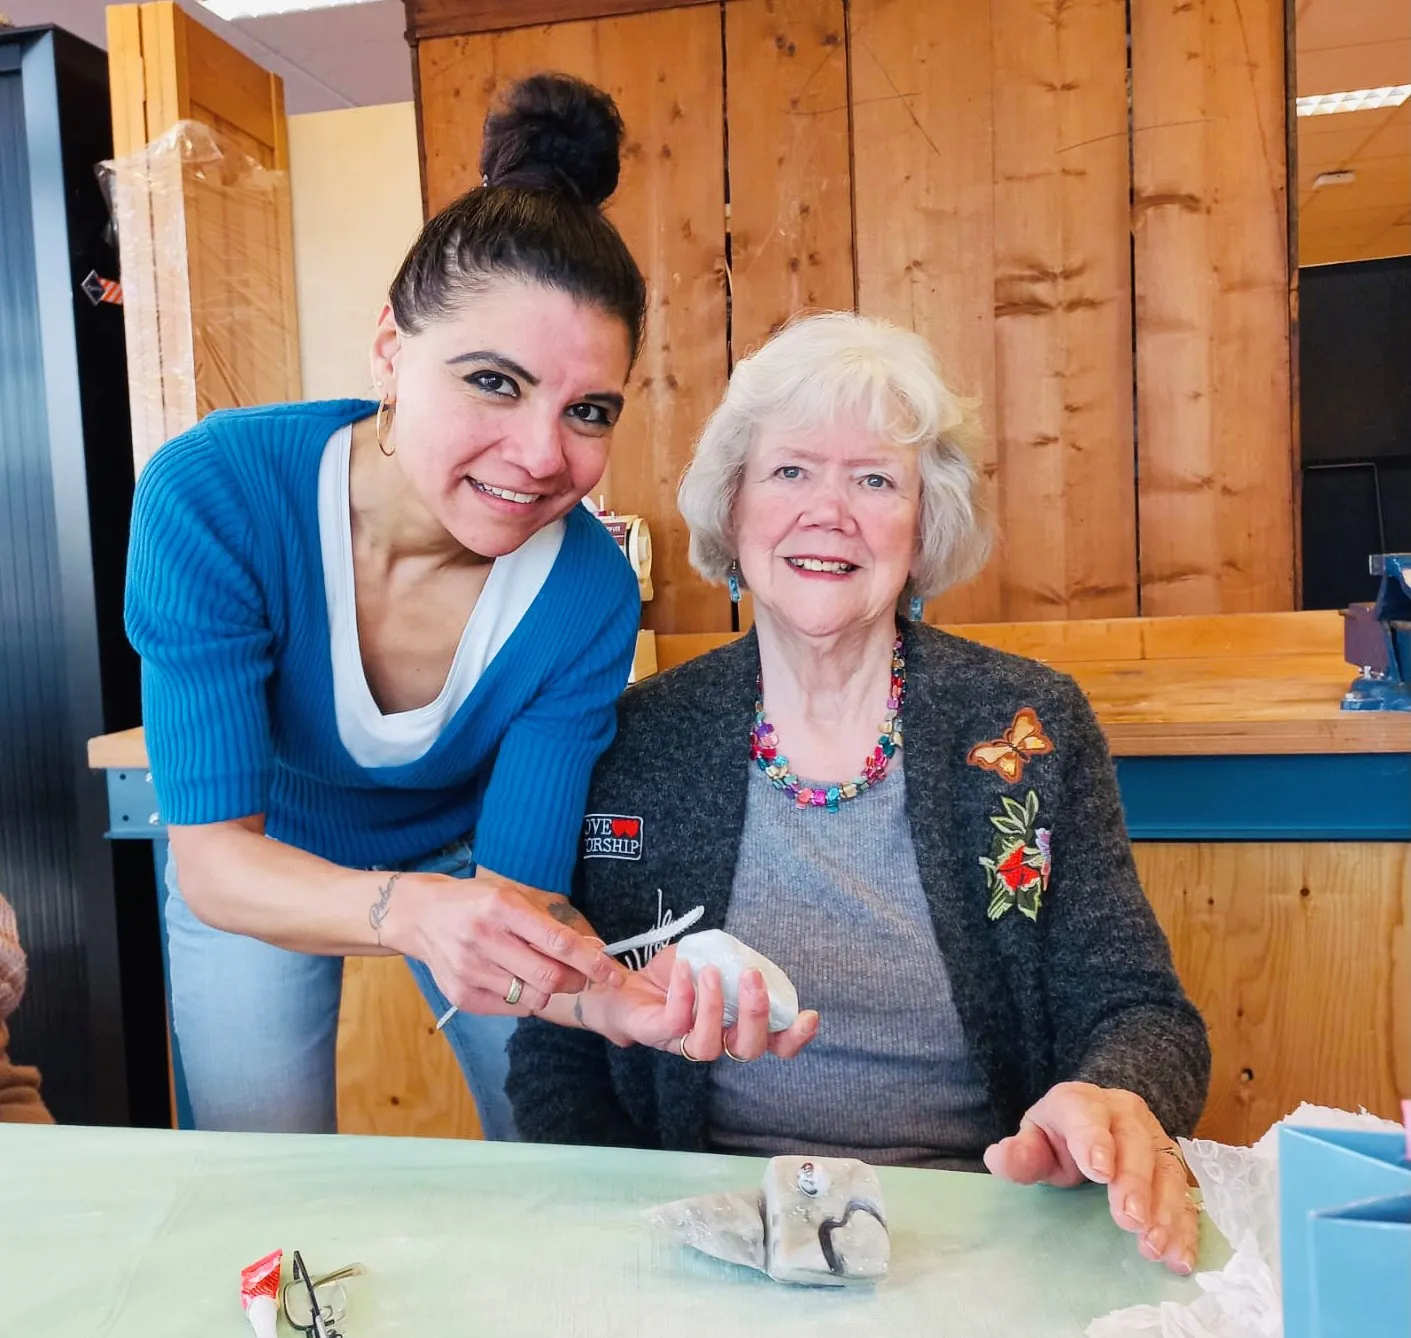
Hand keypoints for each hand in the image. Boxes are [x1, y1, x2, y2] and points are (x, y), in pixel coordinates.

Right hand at [381, 872, 623, 1015]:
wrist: (422, 916)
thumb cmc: (477, 903)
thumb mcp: (512, 896)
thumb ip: (550, 922)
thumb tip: (594, 949)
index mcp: (502, 907)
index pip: (558, 942)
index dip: (592, 961)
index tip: (613, 973)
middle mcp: (484, 939)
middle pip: (549, 977)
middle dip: (576, 982)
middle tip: (583, 977)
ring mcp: (470, 970)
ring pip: (532, 998)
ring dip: (551, 992)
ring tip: (547, 976)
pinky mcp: (461, 995)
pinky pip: (512, 1009)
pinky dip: (525, 1000)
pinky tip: (517, 981)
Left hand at [581, 947, 818, 1060]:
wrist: (621, 982)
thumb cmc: (672, 974)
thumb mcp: (708, 958)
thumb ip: (731, 959)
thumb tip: (750, 956)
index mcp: (735, 1024)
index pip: (773, 1043)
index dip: (794, 1037)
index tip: (810, 1015)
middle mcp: (714, 1038)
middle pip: (747, 1050)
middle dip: (756, 1016)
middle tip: (752, 978)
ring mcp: (683, 1041)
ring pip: (709, 1046)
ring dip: (715, 1007)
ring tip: (710, 972)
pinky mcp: (655, 1034)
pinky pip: (674, 1024)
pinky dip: (683, 994)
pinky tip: (685, 968)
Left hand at [982, 1081, 1197, 1274]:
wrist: (1092, 1125)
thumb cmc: (1058, 1137)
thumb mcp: (1033, 1141)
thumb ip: (1019, 1152)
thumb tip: (1000, 1158)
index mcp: (1081, 1102)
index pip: (1086, 1114)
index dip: (1093, 1139)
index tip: (1099, 1171)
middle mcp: (1124, 1114)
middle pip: (1134, 1142)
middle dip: (1134, 1180)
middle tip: (1129, 1220)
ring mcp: (1154, 1138)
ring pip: (1167, 1169)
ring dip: (1166, 1210)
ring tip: (1155, 1247)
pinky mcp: (1173, 1168)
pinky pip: (1186, 1196)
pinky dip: (1186, 1228)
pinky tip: (1180, 1257)